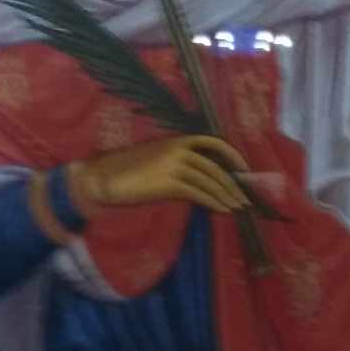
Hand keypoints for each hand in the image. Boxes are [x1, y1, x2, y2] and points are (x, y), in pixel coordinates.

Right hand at [76, 135, 250, 213]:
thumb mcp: (157, 161)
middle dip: (233, 183)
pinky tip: (223, 210)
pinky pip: (198, 193)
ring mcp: (173, 165)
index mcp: (175, 140)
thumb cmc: (129, 172)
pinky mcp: (168, 183)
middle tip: (246, 196)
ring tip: (238, 206)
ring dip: (227, 195)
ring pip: (209, 180)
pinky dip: (214, 202)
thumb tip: (203, 177)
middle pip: (214, 166)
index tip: (244, 168)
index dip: (231, 154)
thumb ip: (178, 164)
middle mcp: (177, 149)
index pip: (211, 142)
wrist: (104, 178)